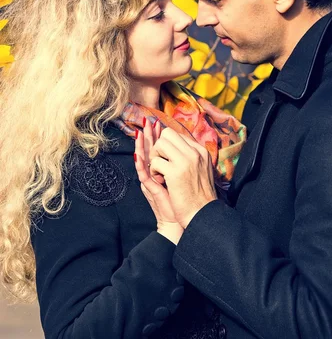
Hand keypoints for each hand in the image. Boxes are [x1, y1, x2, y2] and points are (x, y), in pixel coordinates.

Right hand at [134, 120, 183, 244]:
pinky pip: (143, 174)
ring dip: (141, 146)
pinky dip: (141, 164)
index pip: (158, 147)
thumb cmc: (186, 197)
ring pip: (143, 159)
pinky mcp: (151, 189)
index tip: (158, 122)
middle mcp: (155, 172)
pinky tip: (138, 155)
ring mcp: (151, 180)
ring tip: (139, 132)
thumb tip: (186, 146)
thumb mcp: (185, 174)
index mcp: (163, 167)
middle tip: (147, 120)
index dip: (157, 134)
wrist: (185, 217)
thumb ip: (181, 161)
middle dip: (149, 134)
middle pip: (149, 149)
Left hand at [149, 127, 217, 227]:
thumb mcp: (202, 170)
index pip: (177, 135)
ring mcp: (185, 161)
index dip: (167, 144)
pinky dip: (153, 171)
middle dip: (159, 147)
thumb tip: (177, 149)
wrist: (203, 214)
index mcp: (201, 151)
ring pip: (160, 144)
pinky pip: (155, 162)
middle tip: (160, 163)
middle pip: (167, 134)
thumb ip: (191, 158)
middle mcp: (195, 152)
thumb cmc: (200, 196)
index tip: (166, 158)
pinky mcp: (175, 172)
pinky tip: (160, 180)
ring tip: (160, 172)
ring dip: (155, 157)